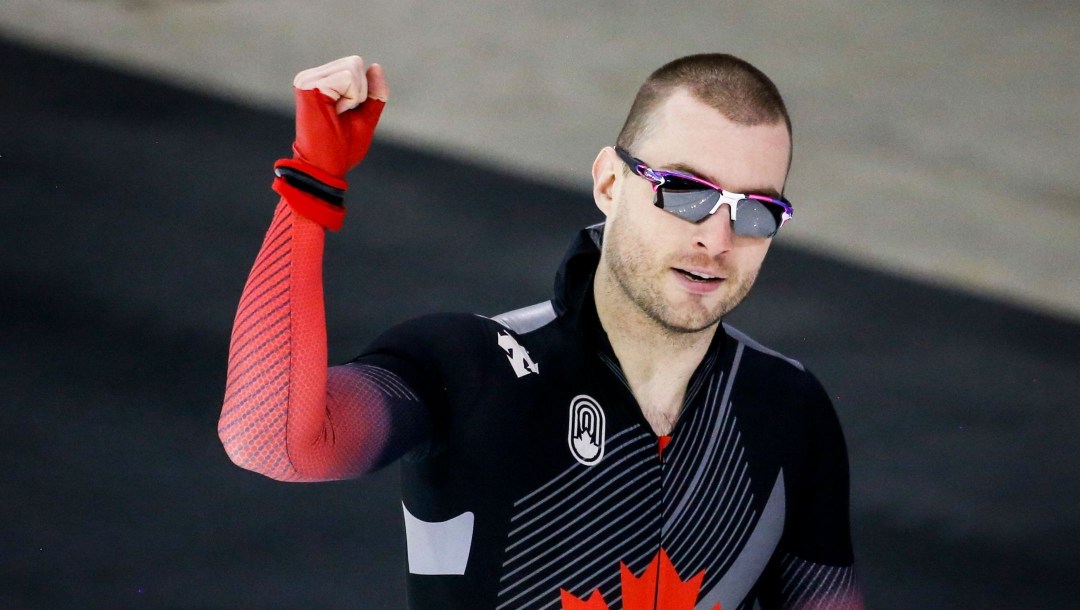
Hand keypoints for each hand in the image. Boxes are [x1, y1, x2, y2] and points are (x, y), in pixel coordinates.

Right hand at [291, 56, 388, 177]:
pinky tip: (334, 113)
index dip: (361, 92)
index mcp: (320, 83)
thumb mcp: (365, 117)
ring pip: (353, 67)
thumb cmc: (341, 148)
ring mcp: (307, 79)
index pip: (355, 66)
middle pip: (355, 62)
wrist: (325, 169)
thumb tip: (375, 66)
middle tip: (340, 115)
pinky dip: (351, 98)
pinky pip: (348, 77)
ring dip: (355, 96)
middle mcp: (310, 76)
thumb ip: (374, 93)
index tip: (343, 114)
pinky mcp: (308, 84)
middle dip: (359, 91)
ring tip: (336, 115)